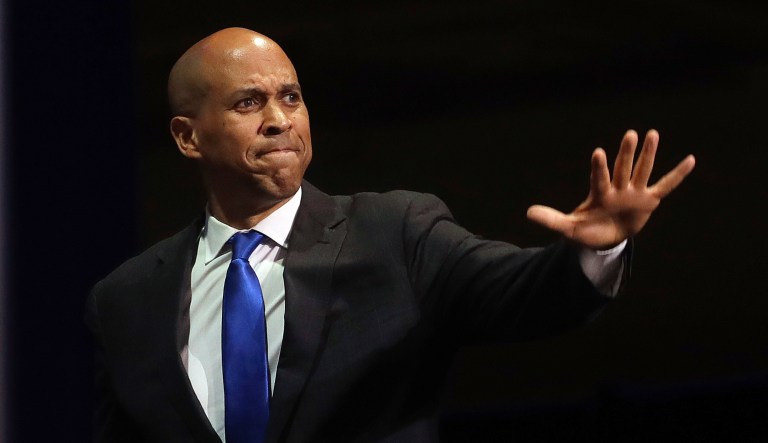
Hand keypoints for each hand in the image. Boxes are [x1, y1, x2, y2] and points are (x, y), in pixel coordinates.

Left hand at [526, 129, 694, 249]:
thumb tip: (528, 212)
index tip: (598, 152)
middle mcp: (618, 189)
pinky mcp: (648, 201)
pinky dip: (677, 175)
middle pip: (622, 168)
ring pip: (642, 171)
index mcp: (599, 194)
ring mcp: (634, 193)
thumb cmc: (586, 230)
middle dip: (626, 153)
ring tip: (652, 133)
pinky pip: (665, 186)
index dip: (598, 167)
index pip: (599, 178)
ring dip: (647, 155)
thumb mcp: (568, 228)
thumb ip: (552, 219)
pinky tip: (690, 160)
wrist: (604, 239)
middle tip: (630, 133)